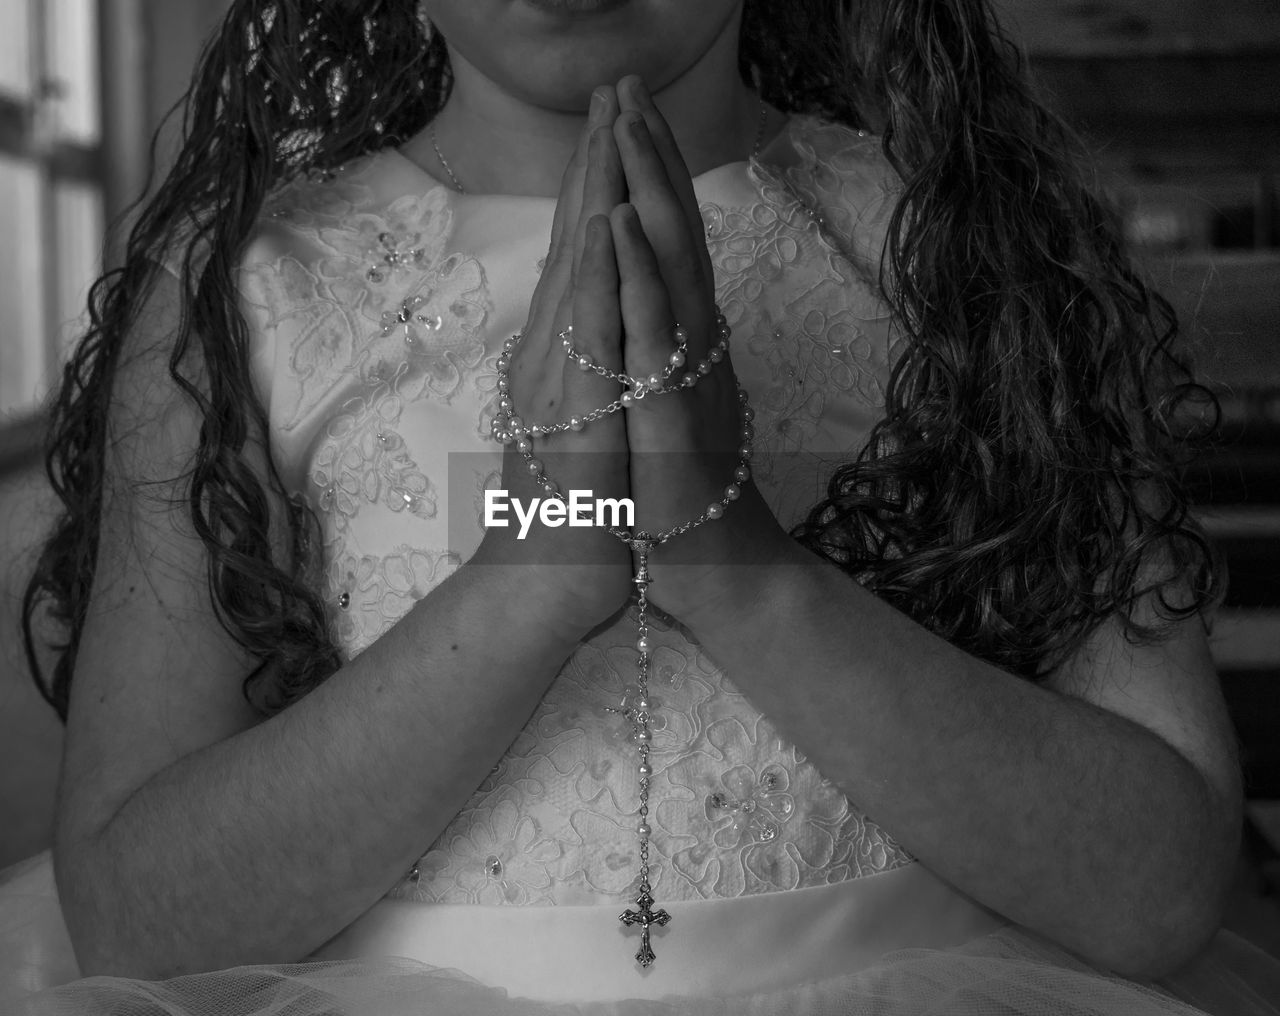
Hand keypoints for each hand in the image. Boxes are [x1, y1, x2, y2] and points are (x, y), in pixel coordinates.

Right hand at [471, 87, 633, 638]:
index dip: (594, 187)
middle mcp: (557, 352)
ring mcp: (564, 376)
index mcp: (564, 353)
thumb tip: (589, 336)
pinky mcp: (581, 410)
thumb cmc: (578, 509)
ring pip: (583, 269)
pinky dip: (602, 271)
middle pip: (579, 243)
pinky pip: (594, 332)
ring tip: (608, 121)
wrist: (554, 580)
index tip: (610, 124)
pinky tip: (609, 220)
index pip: (581, 255)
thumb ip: (582, 374)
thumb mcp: (585, 427)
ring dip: (597, 192)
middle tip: (610, 90)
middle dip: (597, 161)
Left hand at [608, 76, 796, 624]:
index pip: (664, 242)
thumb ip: (663, 353)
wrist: (713, 567)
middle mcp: (689, 343)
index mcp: (679, 339)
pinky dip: (638, 278)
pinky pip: (651, 336)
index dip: (649, 175)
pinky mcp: (670, 413)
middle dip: (649, 156)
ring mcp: (683, 374)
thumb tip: (656, 312)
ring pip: (666, 268)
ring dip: (647, 193)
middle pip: (670, 234)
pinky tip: (622, 231)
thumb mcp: (666, 405)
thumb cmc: (679, 491)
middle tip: (631, 85)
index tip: (628, 112)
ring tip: (630, 125)